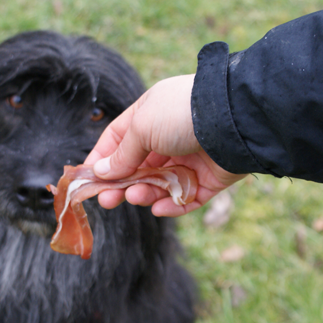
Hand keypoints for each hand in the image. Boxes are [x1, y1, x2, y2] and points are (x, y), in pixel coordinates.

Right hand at [85, 74, 246, 216]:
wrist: (234, 121)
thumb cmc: (183, 114)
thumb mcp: (142, 127)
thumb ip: (121, 153)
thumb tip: (101, 171)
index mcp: (150, 116)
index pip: (118, 140)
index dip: (101, 159)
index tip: (88, 180)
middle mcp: (168, 137)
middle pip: (137, 167)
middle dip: (121, 184)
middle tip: (108, 200)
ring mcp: (189, 159)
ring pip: (159, 185)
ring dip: (145, 194)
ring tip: (138, 197)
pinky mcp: (209, 180)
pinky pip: (185, 198)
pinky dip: (171, 205)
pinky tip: (160, 208)